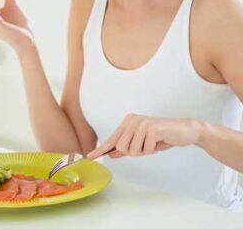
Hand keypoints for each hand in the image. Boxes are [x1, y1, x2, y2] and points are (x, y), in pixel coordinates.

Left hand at [87, 114, 203, 158]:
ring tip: (154, 143)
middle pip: (122, 148)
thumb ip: (127, 148)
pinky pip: (146, 149)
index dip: (101, 149)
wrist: (186, 130)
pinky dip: (154, 149)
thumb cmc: (163, 136)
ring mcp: (142, 123)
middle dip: (136, 152)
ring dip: (146, 151)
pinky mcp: (152, 129)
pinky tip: (160, 141)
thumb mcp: (143, 143)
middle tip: (148, 146)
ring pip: (133, 150)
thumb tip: (112, 154)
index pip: (112, 139)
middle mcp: (133, 120)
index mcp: (128, 122)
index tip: (90, 156)